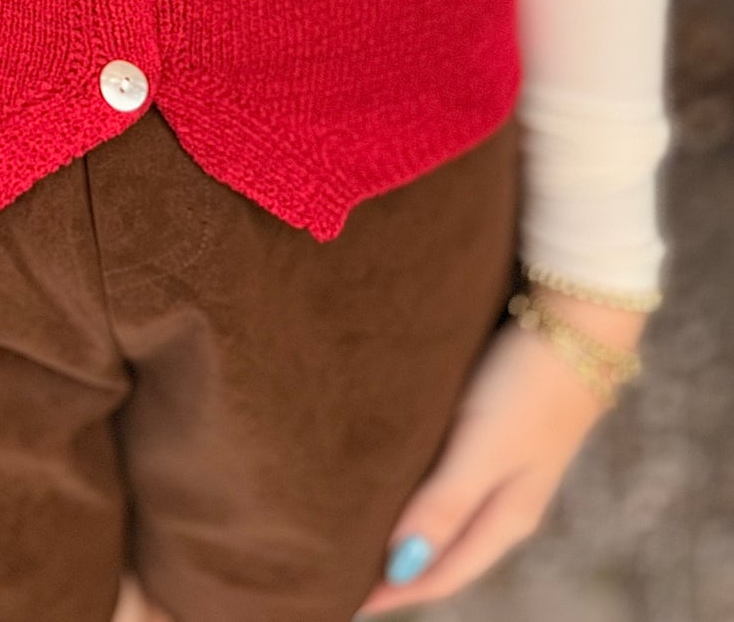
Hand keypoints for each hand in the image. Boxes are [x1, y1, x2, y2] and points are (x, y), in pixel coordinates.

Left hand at [357, 294, 647, 612]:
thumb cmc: (527, 385)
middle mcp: (506, 503)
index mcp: (507, 518)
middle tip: (339, 569)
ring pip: (447, 517)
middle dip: (398, 568)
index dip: (395, 591)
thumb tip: (401, 566)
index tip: (344, 600)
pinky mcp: (496, 431)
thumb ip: (444, 505)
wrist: (576, 321)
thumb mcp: (483, 447)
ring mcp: (504, 468)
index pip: (442, 573)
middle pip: (445, 552)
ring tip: (355, 529)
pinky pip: (449, 479)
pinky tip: (391, 477)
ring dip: (407, 530)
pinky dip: (418, 492)